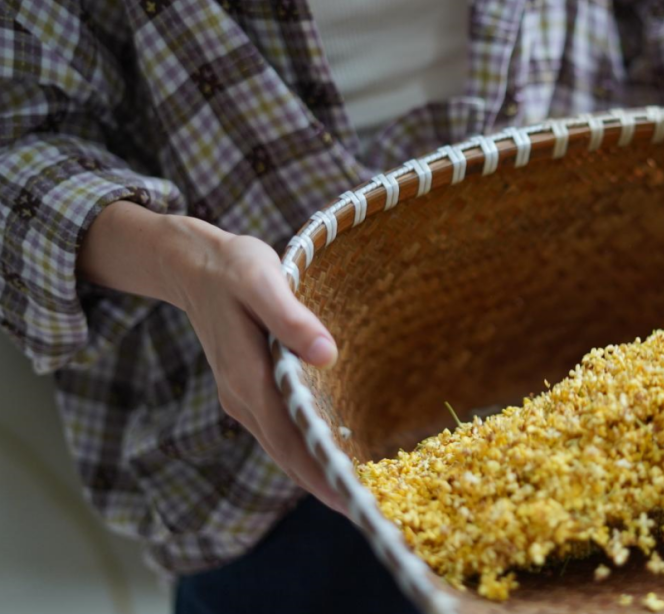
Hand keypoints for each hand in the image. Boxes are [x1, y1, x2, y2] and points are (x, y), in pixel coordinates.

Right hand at [170, 227, 345, 512]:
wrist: (192, 264)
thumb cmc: (234, 268)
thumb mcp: (263, 281)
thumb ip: (292, 319)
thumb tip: (327, 353)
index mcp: (249, 378)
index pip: (290, 440)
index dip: (320, 472)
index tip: (350, 499)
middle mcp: (242, 398)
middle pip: (287, 454)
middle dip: (322, 483)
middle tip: (364, 506)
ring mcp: (242, 397)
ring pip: (281, 446)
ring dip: (312, 470)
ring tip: (353, 489)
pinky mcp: (247, 389)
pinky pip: (277, 430)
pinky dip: (302, 448)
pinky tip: (328, 451)